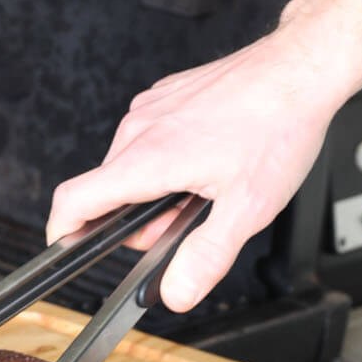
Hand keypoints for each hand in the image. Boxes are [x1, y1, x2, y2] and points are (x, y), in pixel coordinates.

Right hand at [46, 18, 337, 313]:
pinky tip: (212, 156)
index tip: (66, 249)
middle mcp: (139, 128)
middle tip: (188, 218)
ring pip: (132, 164)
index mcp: (148, 158)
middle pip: (108, 190)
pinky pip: (151, 136)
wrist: (299, 70)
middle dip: (140, 218)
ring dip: (157, 187)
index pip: (74, 199)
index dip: (62, 232)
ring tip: (209, 183)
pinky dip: (170, 157)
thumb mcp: (247, 208)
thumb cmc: (278, 125)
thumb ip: (206, 257)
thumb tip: (176, 292)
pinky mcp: (167, 94)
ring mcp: (152, 107)